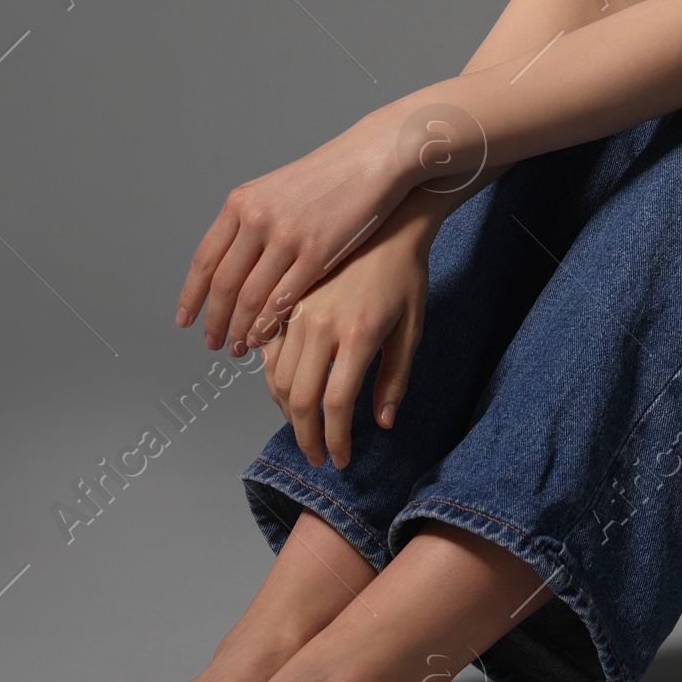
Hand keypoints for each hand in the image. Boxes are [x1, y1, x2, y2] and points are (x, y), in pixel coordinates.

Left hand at [176, 105, 413, 355]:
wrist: (373, 157)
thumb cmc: (330, 176)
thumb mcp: (277, 189)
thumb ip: (252, 221)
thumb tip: (231, 262)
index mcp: (242, 203)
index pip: (205, 259)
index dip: (191, 296)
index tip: (185, 320)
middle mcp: (257, 218)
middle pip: (223, 284)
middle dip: (215, 320)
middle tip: (213, 342)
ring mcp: (286, 236)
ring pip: (250, 296)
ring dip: (240, 328)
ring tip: (239, 347)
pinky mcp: (317, 252)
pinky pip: (283, 297)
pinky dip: (269, 324)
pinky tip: (265, 337)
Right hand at [258, 196, 437, 469]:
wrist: (385, 222)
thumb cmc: (405, 275)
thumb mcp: (412, 327)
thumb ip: (395, 378)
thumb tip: (380, 423)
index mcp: (358, 333)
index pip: (334, 405)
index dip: (335, 439)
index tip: (340, 459)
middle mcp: (321, 323)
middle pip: (299, 398)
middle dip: (306, 436)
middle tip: (317, 456)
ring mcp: (299, 310)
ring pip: (277, 377)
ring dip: (287, 411)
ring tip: (305, 428)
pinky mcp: (286, 299)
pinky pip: (268, 349)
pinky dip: (274, 378)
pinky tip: (289, 392)